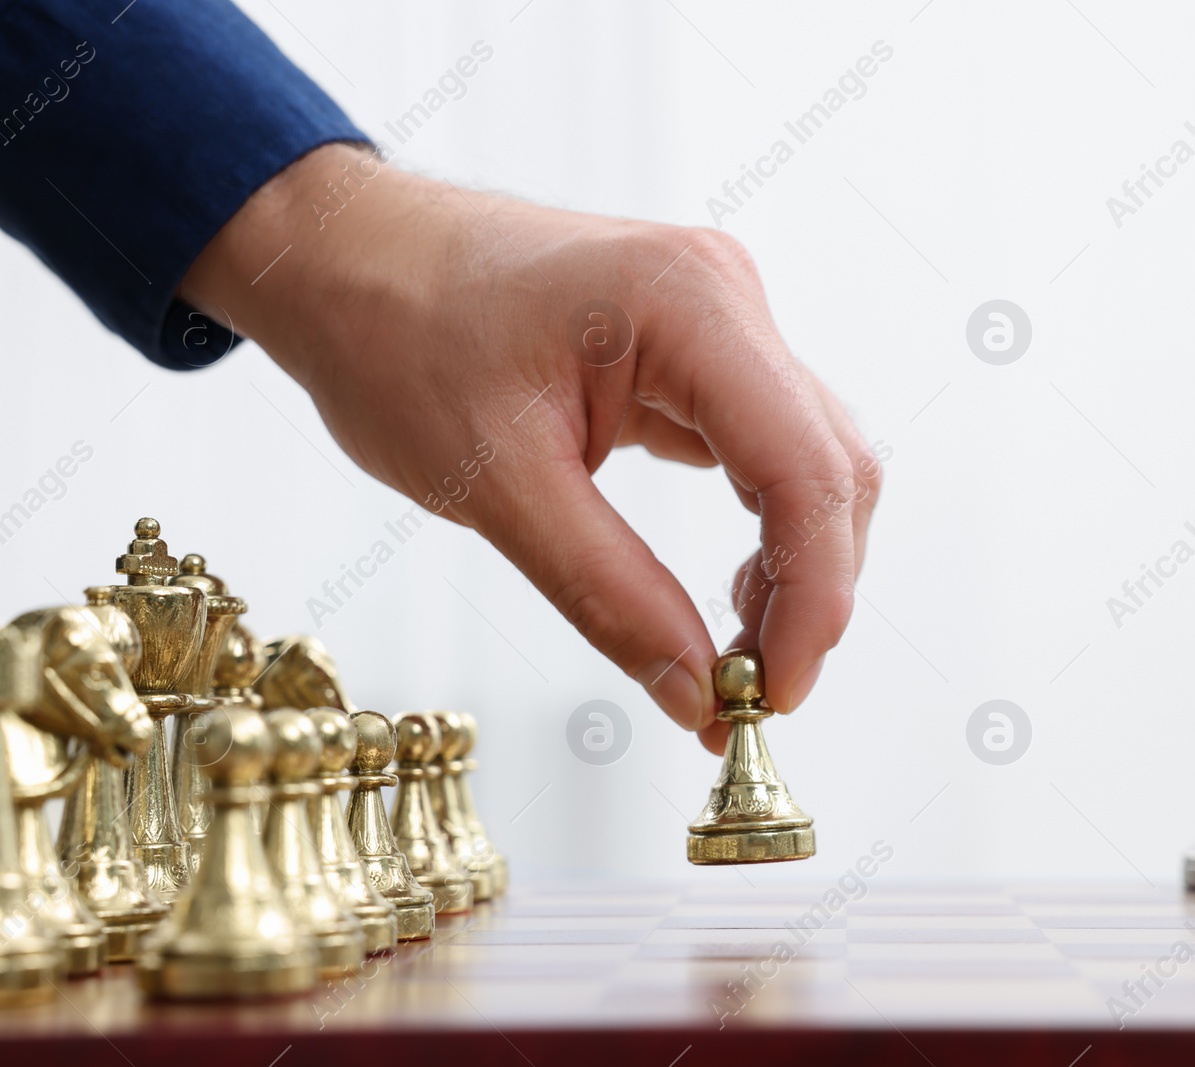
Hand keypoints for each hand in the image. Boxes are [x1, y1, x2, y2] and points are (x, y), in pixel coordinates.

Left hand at [180, 143, 881, 751]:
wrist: (346, 256)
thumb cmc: (394, 333)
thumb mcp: (493, 484)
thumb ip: (608, 593)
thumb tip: (697, 694)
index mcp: (688, 305)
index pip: (806, 471)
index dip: (813, 598)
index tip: (775, 696)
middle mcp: (727, 298)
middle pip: (830, 470)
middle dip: (810, 593)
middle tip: (752, 694)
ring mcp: (721, 318)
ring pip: (812, 463)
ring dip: (796, 567)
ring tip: (735, 655)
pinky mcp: (701, 346)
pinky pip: (768, 449)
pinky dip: (766, 531)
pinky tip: (729, 591)